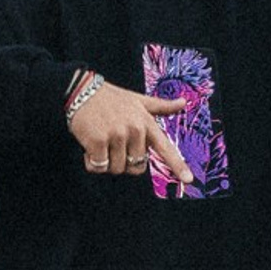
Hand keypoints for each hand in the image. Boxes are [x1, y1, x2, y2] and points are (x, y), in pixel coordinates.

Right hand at [71, 82, 191, 184]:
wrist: (81, 90)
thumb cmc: (111, 98)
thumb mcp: (139, 100)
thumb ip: (161, 106)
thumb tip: (183, 102)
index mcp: (147, 123)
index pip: (166, 148)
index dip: (178, 165)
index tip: (189, 179)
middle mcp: (135, 130)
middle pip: (136, 167)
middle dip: (124, 162)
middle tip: (114, 145)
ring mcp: (117, 135)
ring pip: (116, 169)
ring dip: (106, 162)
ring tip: (101, 142)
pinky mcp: (98, 141)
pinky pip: (99, 166)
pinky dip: (91, 162)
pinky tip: (88, 147)